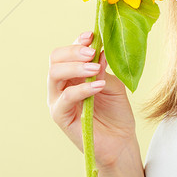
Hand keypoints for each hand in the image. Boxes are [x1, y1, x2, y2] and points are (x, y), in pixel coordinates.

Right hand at [47, 31, 139, 170]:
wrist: (121, 141)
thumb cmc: (116, 112)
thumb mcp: (113, 83)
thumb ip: (103, 68)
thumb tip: (99, 51)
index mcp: (72, 74)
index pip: (66, 52)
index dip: (77, 41)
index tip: (92, 35)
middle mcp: (61, 85)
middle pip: (55, 59)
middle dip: (73, 51)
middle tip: (92, 52)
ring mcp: (58, 100)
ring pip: (55, 74)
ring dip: (76, 67)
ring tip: (95, 68)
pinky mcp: (60, 116)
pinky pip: (66, 97)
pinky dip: (82, 88)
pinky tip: (98, 86)